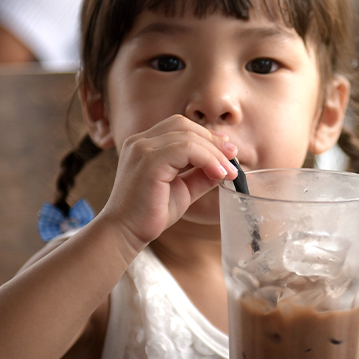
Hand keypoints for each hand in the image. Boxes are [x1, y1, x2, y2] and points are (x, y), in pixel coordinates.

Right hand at [100, 114, 238, 248]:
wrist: (125, 232)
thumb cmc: (150, 213)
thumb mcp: (183, 189)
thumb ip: (200, 175)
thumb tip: (224, 165)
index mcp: (144, 144)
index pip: (179, 126)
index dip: (206, 135)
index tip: (226, 150)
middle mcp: (140, 141)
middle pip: (184, 126)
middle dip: (213, 141)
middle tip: (233, 158)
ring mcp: (143, 149)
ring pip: (188, 137)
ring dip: (214, 153)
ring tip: (229, 171)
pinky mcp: (149, 161)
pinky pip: (186, 149)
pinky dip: (208, 160)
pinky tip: (218, 174)